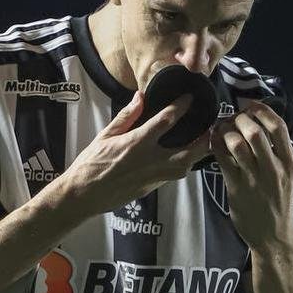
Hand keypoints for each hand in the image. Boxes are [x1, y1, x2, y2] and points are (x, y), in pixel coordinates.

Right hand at [61, 90, 212, 214]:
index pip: (166, 120)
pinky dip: (184, 164)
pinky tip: (184, 156)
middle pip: (189, 151)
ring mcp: (153, 176)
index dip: (181, 106)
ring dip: (197, 154)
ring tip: (202, 142)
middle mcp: (150, 160)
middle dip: (203, 139)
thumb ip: (126, 116)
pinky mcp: (152, 187)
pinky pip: (175, 175)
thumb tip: (140, 96)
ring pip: (186, 167)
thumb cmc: (91, 164)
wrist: (84, 195)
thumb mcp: (105, 135)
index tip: (189, 98)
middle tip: (209, 128)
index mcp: (137, 143)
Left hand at [210, 101, 292, 251]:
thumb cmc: (277, 201)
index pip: (278, 127)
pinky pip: (222, 160)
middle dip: (241, 120)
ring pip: (237, 145)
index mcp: (288, 162)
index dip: (262, 111)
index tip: (251, 106)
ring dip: (226, 132)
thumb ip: (278, 152)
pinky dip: (216, 146)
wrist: (272, 234)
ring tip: (221, 130)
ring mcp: (254, 180)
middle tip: (233, 119)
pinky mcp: (236, 189)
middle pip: (256, 132)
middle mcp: (273, 169)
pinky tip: (213, 142)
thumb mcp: (287, 175)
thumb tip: (262, 123)